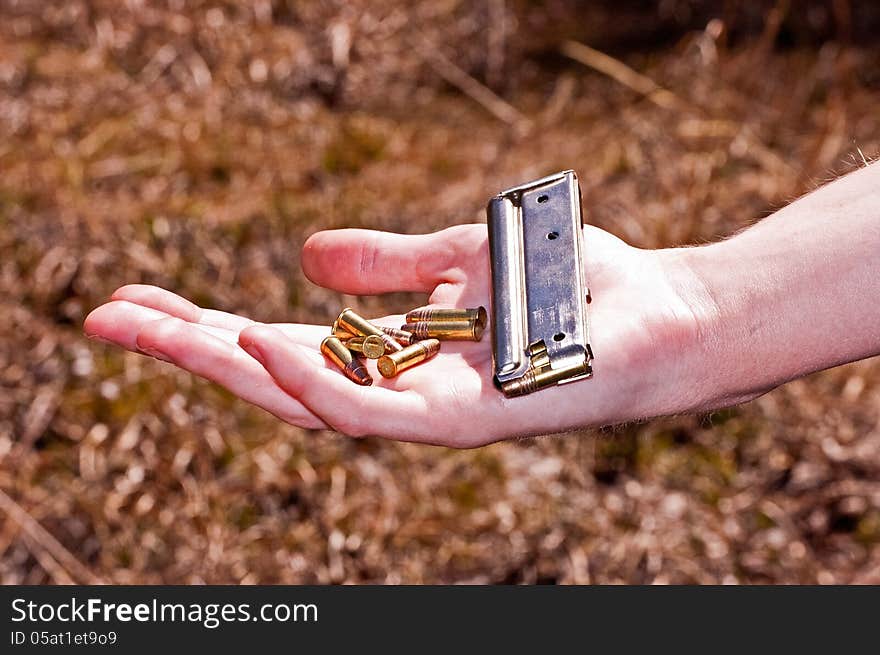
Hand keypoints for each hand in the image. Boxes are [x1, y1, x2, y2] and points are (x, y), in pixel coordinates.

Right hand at [84, 224, 715, 446]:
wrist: (660, 317)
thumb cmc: (571, 292)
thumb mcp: (459, 260)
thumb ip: (387, 265)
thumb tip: (303, 257)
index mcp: (391, 357)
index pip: (280, 345)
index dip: (205, 327)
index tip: (140, 301)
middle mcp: (398, 394)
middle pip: (273, 380)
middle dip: (187, 352)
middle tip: (105, 320)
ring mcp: (426, 416)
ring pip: (304, 403)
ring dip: (224, 366)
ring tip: (150, 329)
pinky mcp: (463, 421)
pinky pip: (372, 408)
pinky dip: (310, 378)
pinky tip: (251, 340)